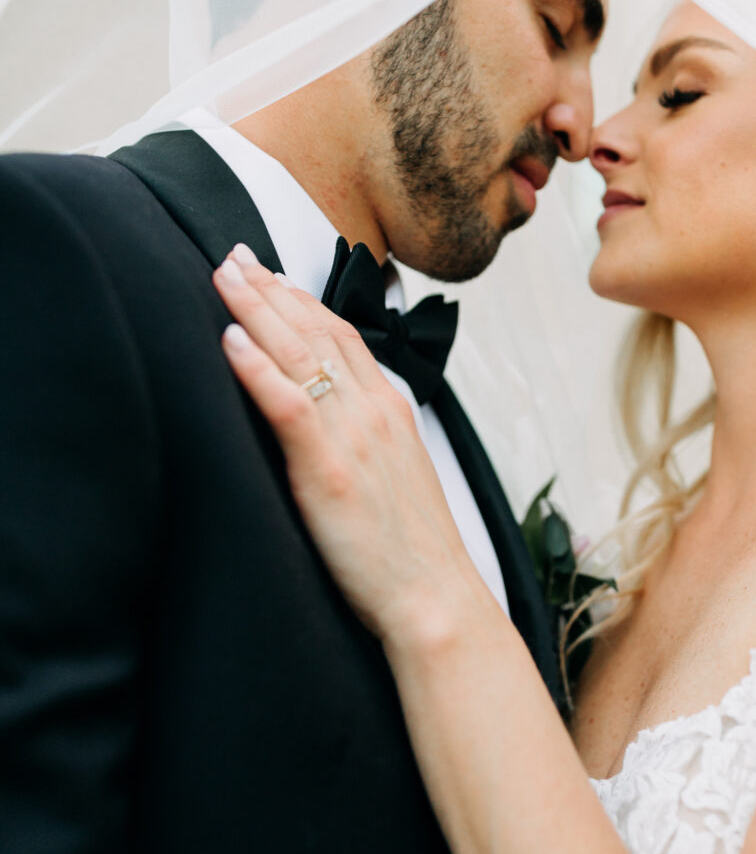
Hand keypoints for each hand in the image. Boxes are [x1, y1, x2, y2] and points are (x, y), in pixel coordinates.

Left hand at [213, 245, 479, 640]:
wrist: (435, 598)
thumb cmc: (412, 551)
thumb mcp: (395, 478)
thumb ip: (366, 439)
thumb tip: (329, 422)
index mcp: (390, 410)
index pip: (342, 335)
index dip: (302, 300)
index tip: (269, 274)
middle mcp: (374, 411)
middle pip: (317, 330)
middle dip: (271, 288)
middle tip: (233, 255)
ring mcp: (354, 436)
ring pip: (300, 354)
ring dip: (257, 309)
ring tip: (223, 276)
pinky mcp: (330, 469)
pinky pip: (290, 405)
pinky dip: (258, 368)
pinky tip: (231, 341)